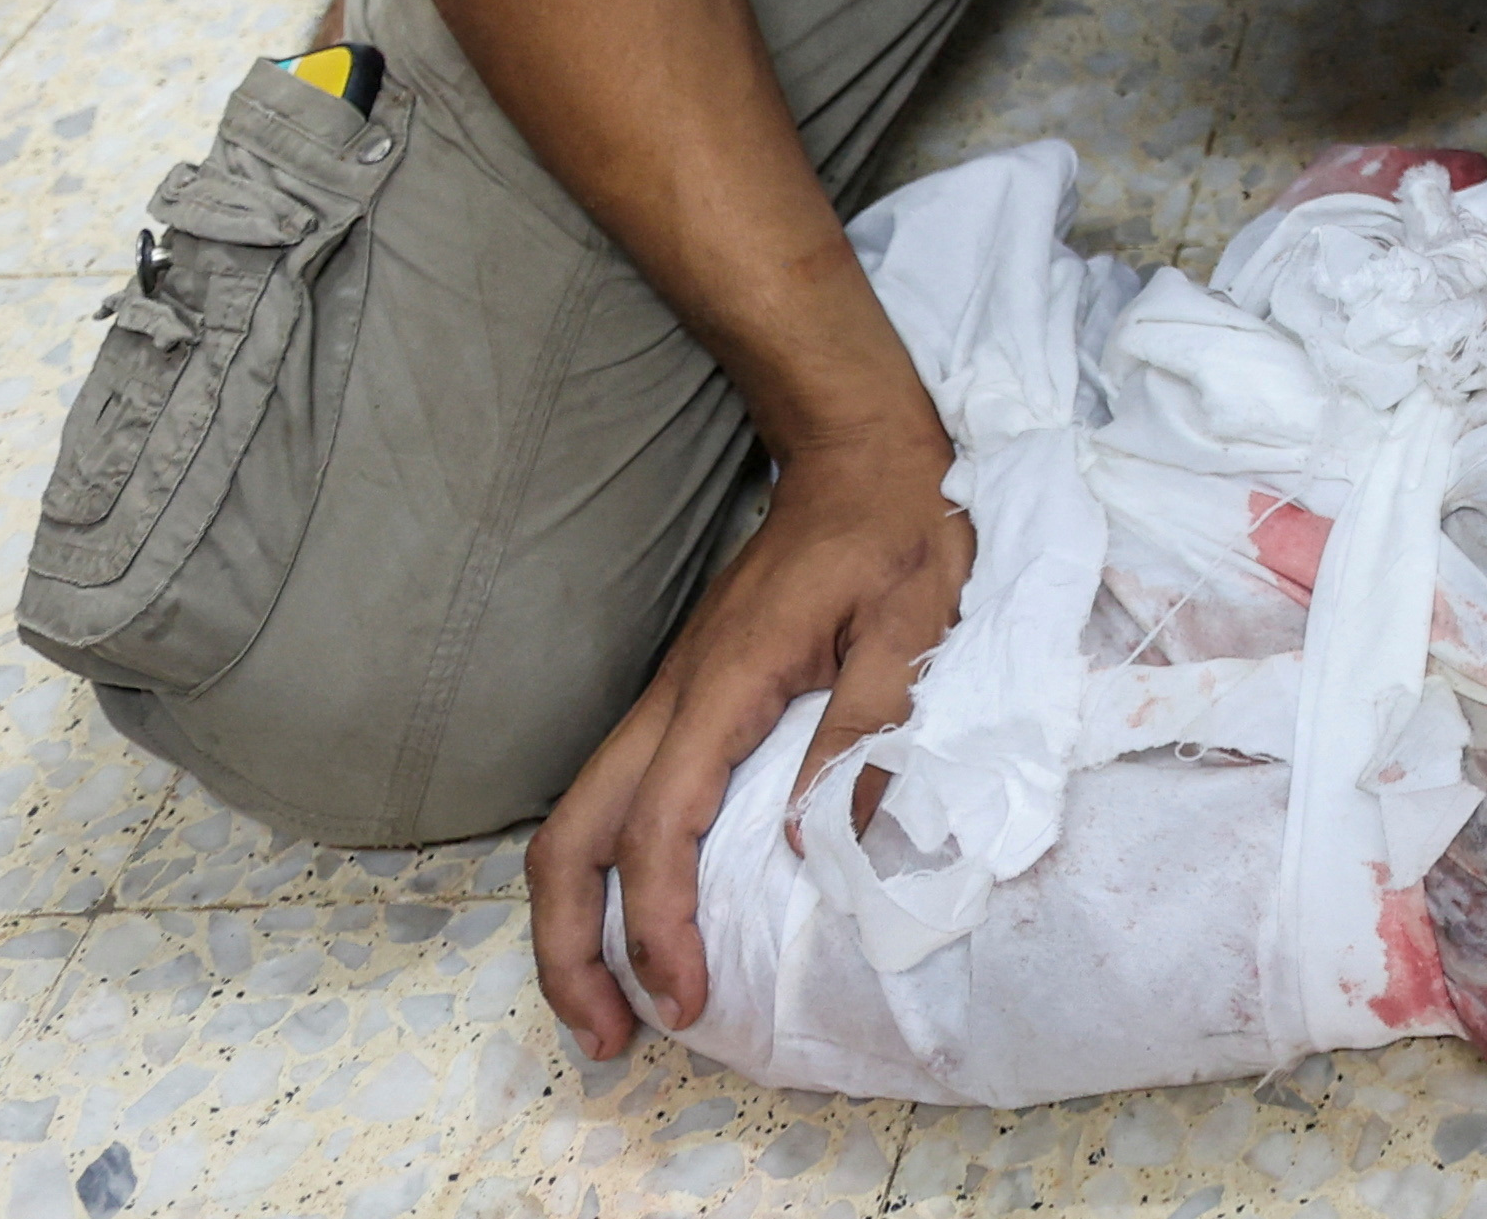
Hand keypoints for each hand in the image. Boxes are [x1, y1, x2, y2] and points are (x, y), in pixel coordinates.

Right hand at [533, 422, 971, 1055]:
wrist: (859, 449)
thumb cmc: (900, 529)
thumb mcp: (917, 618)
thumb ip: (871, 722)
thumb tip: (817, 841)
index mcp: (726, 684)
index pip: (659, 827)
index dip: (659, 926)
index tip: (685, 1001)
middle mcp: (673, 697)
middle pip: (569, 839)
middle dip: (570, 950)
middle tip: (611, 1038)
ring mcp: (667, 698)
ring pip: (576, 822)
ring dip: (575, 921)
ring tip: (612, 1006)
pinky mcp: (682, 701)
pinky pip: (614, 802)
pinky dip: (606, 876)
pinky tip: (642, 922)